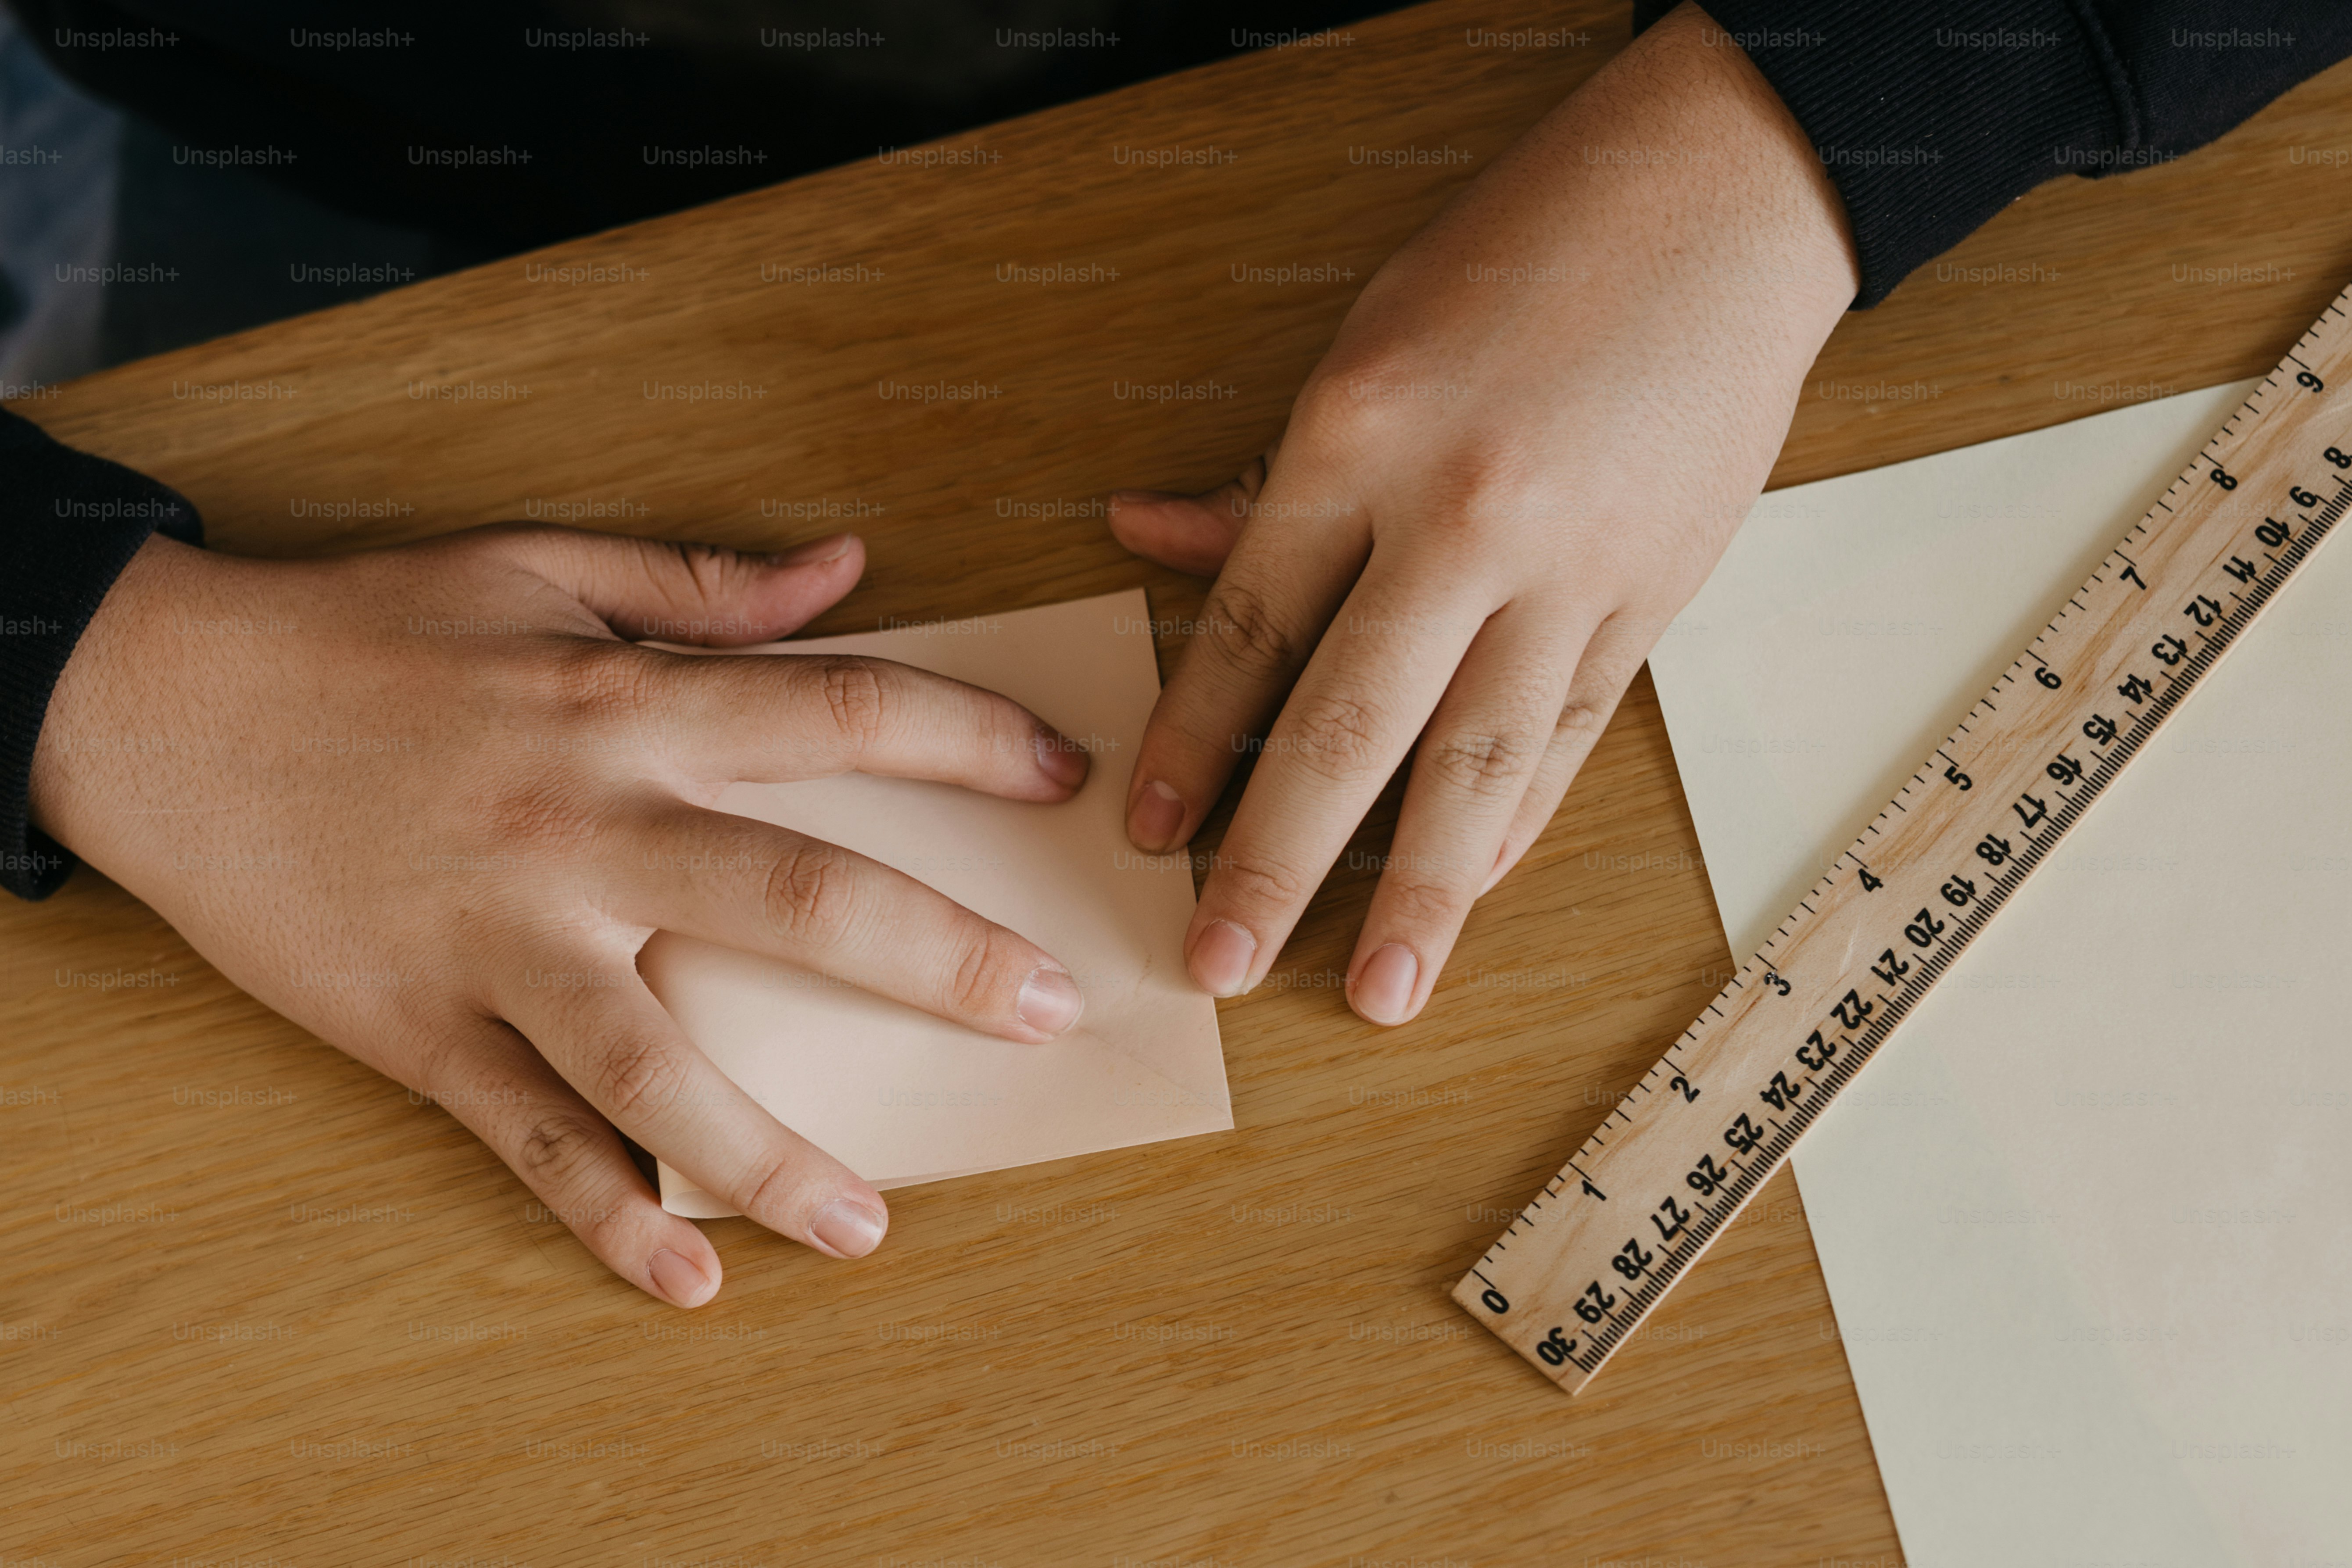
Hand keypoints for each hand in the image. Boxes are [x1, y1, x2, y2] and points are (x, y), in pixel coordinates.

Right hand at [30, 525, 1092, 1303]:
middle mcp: (584, 829)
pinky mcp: (422, 1026)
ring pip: (661, 1065)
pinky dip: (603, 1217)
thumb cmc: (361, 630)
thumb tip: (846, 568)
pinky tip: (687, 1282)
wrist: (156, 702)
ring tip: (872, 1223)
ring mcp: (503, 941)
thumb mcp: (534, 566)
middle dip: (937, 959)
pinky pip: (528, 1140)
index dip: (968, 739)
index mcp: (626, 706)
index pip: (840, 713)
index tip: (1064, 775)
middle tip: (1043, 1013)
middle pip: (797, 900)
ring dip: (774, 1154)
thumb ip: (700, 578)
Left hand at [1109, 2, 1858, 1023]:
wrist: (1726, 203)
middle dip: (1276, 860)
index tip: (1150, 832)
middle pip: (1350, 728)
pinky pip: (1573, 737)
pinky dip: (1523, 821)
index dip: (1192, 742)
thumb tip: (1143, 542)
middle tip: (1218, 962)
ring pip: (1480, 765)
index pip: (1253, 631)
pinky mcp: (1656, 597)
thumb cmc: (1528, 252)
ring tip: (1377, 989)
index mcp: (1364, 439)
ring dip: (1421, 892)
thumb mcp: (1367, 336)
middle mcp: (1464, 520)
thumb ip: (1268, 478)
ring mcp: (1573, 570)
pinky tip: (1479, 890)